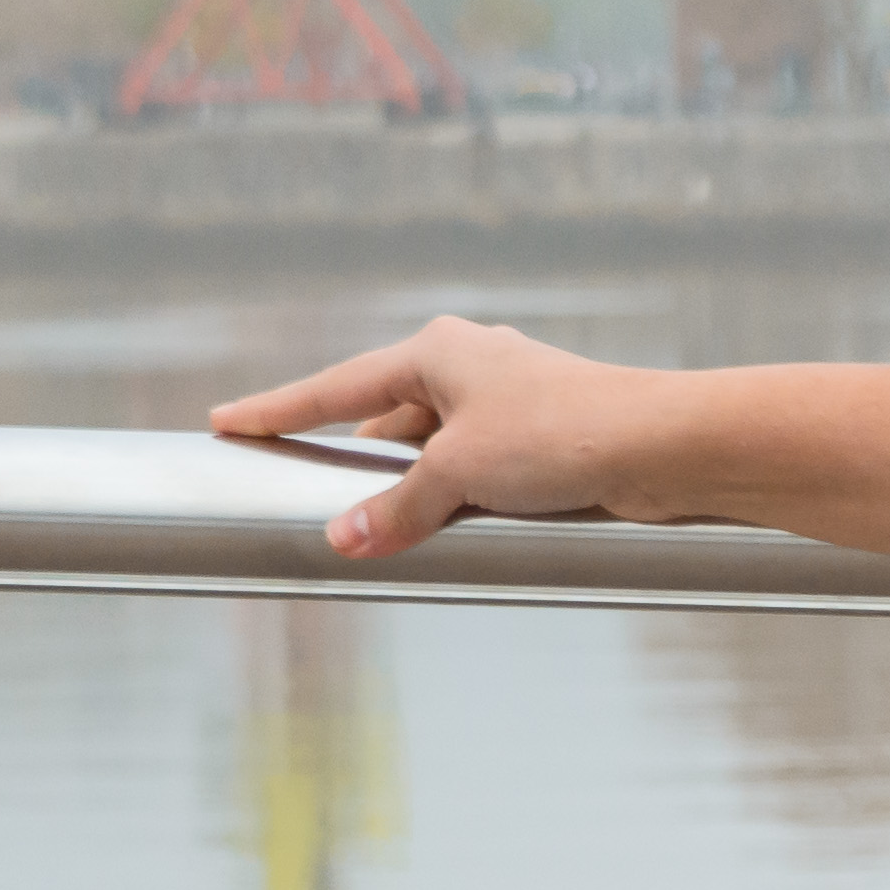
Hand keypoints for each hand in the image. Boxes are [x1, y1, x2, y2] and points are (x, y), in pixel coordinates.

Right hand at [209, 318, 683, 555]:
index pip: (335, 387)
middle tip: (298, 484)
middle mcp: (469, 365)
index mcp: (437, 351)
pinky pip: (471, 466)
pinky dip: (450, 493)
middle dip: (349, 455)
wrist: (661, 445)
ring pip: (431, 447)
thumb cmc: (562, 436)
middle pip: (384, 417)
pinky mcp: (540, 435)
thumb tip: (343, 539)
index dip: (279, 409)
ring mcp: (506, 399)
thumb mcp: (459, 474)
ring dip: (407, 484)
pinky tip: (441, 524)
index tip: (228, 419)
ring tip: (372, 523)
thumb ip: (396, 508)